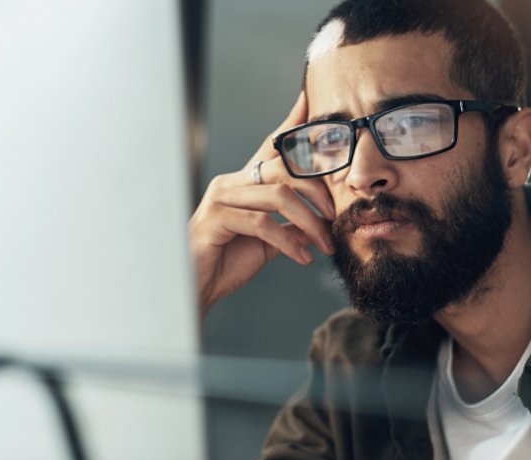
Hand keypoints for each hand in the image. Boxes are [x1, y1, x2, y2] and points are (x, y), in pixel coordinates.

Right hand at [189, 92, 335, 318]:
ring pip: (278, 196)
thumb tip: (320, 222)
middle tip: (335, 218)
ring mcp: (221, 197)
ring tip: (324, 243)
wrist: (195, 288)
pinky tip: (303, 258)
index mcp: (244, 182)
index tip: (310, 100)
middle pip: (284, 169)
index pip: (272, 147)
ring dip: (309, 222)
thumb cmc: (227, 261)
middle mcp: (231, 182)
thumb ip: (291, 227)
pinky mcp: (216, 218)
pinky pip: (262, 224)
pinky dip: (289, 243)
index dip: (291, 123)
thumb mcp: (268, 242)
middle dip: (317, 193)